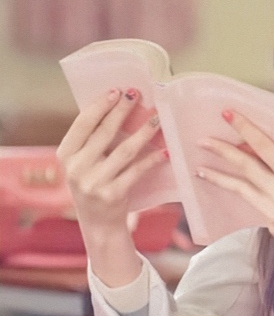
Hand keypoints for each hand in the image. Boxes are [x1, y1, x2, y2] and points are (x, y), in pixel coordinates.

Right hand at [57, 88, 167, 284]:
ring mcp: (93, 183)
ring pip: (124, 151)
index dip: (100, 106)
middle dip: (122, 111)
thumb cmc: (95, 183)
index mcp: (65, 155)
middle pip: (104, 133)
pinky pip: (136, 171)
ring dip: (144, 132)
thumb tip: (118, 105)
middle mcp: (76, 168)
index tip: (117, 91)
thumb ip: (94, 140)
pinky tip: (165, 150)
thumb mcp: (85, 162)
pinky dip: (152, 160)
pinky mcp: (112, 195)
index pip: (83, 124)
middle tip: (138, 95)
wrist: (99, 224)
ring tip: (158, 119)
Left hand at [196, 111, 273, 296]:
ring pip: (241, 189)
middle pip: (245, 167)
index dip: (245, 128)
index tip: (228, 114)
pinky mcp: (272, 227)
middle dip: (222, 151)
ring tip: (200, 169)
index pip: (264, 146)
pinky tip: (239, 188)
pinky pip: (255, 204)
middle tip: (202, 140)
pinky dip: (245, 193)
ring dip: (219, 178)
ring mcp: (272, 213)